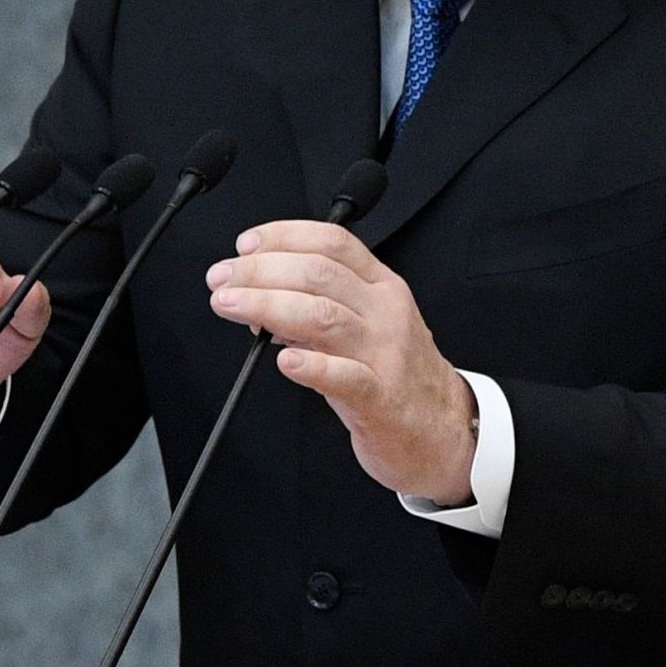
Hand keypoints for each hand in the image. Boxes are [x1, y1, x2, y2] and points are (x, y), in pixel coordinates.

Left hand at [206, 222, 477, 503]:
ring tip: (231, 305)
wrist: (444, 430)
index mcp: (382, 287)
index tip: (245, 246)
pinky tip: (284, 361)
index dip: (283, 237)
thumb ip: (321, 304)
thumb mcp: (369, 324)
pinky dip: (312, 366)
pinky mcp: (382, 399)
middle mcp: (385, 312)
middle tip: (222, 279)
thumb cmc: (396, 375)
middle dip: (260, 271)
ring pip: (323, 317)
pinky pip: (345, 377)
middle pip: (319, 275)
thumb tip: (260, 295)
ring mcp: (385, 354)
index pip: (332, 243)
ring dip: (268, 306)